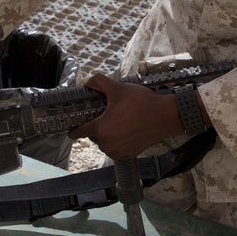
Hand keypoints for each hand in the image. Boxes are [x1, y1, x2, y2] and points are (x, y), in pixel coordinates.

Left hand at [68, 73, 183, 159]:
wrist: (165, 117)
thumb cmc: (142, 103)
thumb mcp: (118, 88)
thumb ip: (99, 83)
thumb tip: (87, 81)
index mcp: (101, 129)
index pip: (80, 132)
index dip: (74, 130)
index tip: (70, 130)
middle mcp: (107, 143)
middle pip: (94, 136)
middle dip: (97, 127)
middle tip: (107, 115)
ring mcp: (119, 151)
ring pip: (105, 143)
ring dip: (108, 135)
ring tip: (118, 121)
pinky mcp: (129, 154)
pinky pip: (116, 149)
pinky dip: (118, 142)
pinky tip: (126, 130)